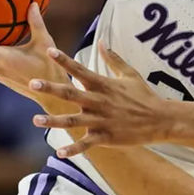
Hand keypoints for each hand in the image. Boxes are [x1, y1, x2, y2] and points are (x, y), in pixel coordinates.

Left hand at [29, 42, 170, 156]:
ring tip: (35, 120)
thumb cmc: (145, 96)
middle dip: (51, 88)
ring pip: (73, 121)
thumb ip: (113, 59)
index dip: (65, 61)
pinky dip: (74, 149)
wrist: (161, 119)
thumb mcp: (130, 74)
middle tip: (32, 83)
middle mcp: (100, 101)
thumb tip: (101, 42)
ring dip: (54, 120)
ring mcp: (102, 120)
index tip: (50, 51)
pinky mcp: (107, 137)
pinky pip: (87, 144)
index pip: (80, 70)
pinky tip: (59, 153)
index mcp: (104, 85)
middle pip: (71, 94)